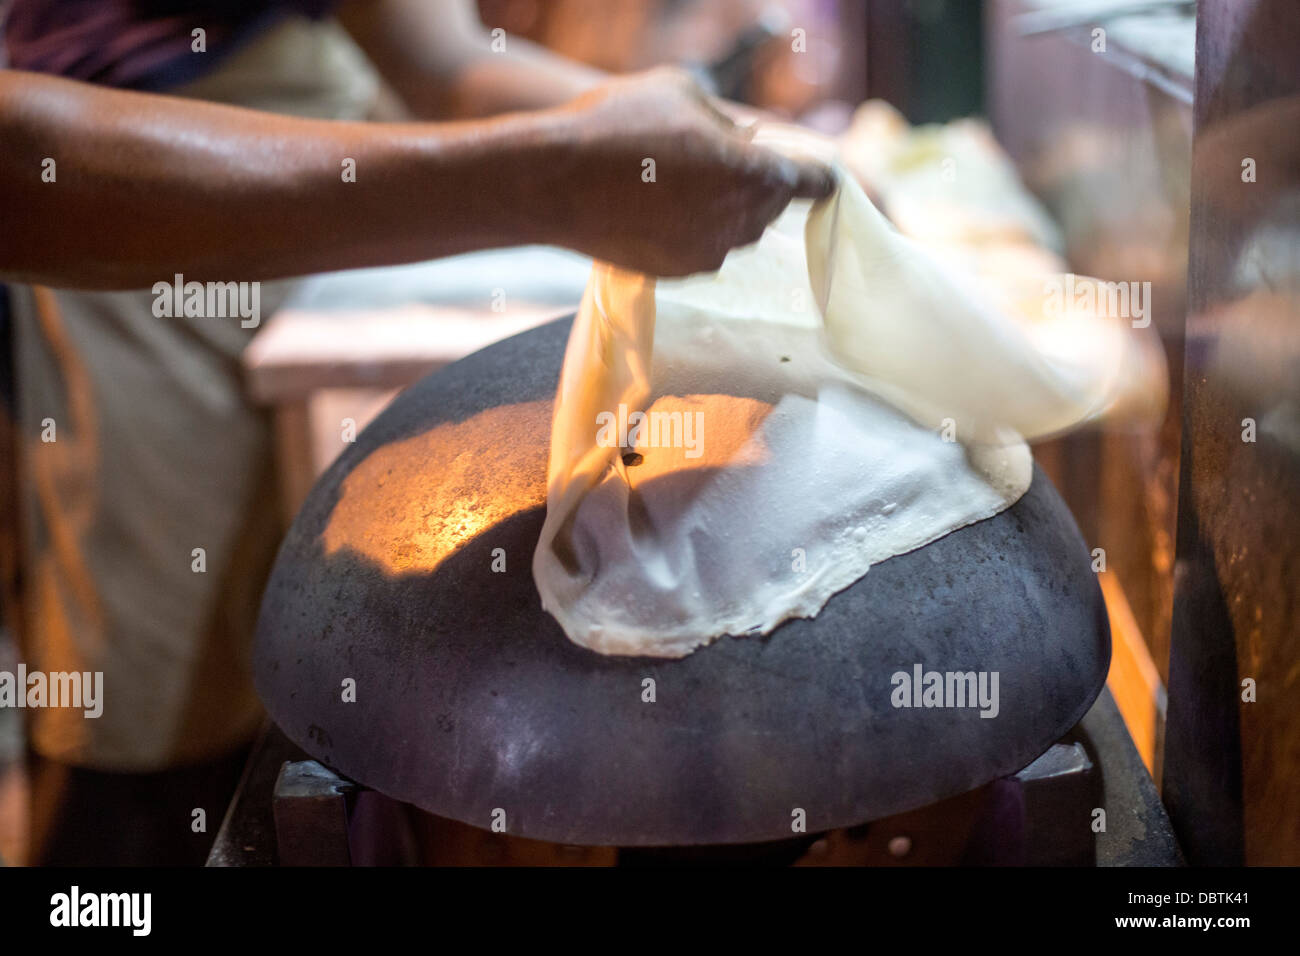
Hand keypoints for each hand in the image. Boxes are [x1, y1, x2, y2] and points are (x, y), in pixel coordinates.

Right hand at [536, 68, 834, 275]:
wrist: (554, 182)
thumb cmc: (619, 125)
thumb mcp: (683, 92)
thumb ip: (729, 121)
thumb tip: (744, 140)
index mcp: (756, 174)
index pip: (814, 181)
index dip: (818, 174)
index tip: (821, 175)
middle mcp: (742, 221)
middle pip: (773, 204)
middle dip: (758, 182)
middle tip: (722, 157)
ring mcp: (711, 252)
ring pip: (737, 227)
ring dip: (724, 205)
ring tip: (679, 177)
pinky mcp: (679, 271)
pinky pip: (703, 246)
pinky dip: (692, 227)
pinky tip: (656, 204)